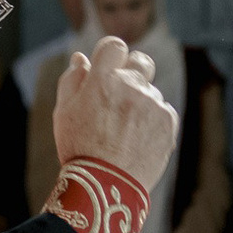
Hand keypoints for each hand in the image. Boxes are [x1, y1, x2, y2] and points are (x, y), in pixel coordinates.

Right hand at [51, 37, 177, 193]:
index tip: (108, 68)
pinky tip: (139, 140)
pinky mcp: (168, 121)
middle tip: (122, 96)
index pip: (115, 45)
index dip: (111, 56)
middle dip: (133, 71)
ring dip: (141, 103)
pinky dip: (154, 121)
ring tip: (126, 132)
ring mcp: (152, 103)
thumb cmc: (79, 149)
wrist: (107, 186)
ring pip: (150, 91)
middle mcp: (130, 85)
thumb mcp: (64, 113)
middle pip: (141, 61)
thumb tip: (81, 58)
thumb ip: (72, 81)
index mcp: (101, 79)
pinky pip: (163, 110)